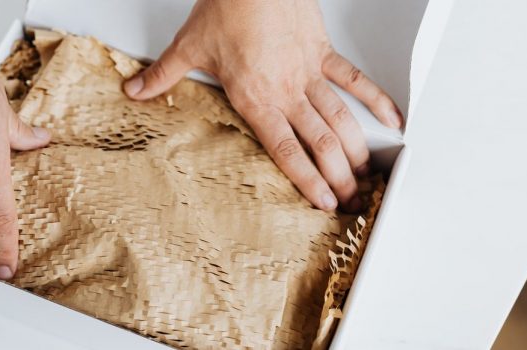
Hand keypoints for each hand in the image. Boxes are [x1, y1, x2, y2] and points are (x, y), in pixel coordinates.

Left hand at [124, 0, 402, 210]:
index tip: (323, 201)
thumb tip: (135, 91)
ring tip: (367, 173)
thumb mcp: (188, 48)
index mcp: (256, 99)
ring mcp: (309, 73)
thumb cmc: (227, 8)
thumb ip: (161, 76)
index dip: (307, 180)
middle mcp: (287, 91)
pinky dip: (375, 99)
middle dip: (338, 176)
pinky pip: (354, 80)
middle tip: (350, 198)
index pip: (286, 150)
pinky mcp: (323, 52)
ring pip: (340, 119)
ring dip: (356, 149)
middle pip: (319, 143)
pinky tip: (391, 118)